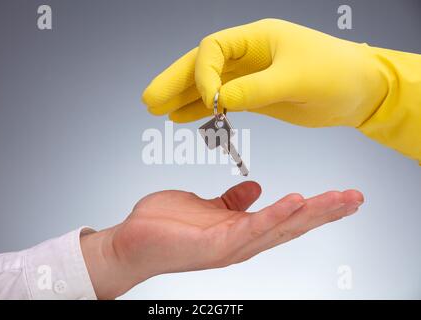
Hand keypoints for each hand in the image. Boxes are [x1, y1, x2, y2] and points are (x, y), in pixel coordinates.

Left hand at [81, 181, 362, 298]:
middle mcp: (241, 242)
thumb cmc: (166, 225)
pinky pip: (251, 227)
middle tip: (355, 198)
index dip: (314, 209)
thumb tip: (256, 189)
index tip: (339, 196)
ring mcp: (231, 246)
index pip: (285, 219)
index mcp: (241, 230)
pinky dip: (276, 214)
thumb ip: (232, 202)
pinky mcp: (215, 244)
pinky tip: (296, 200)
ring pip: (280, 228)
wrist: (131, 242)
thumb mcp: (207, 207)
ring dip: (311, 214)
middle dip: (326, 213)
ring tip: (338, 200)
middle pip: (292, 226)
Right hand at [142, 19, 387, 127]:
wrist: (360, 92)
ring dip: (182, 97)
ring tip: (156, 110)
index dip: (203, 73)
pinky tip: (183, 118)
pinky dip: (202, 110)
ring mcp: (251, 76)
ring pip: (208, 85)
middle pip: (202, 65)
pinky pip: (223, 102)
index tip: (210, 100)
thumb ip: (255, 90)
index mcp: (258, 38)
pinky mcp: (256, 96)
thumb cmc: (337, 75)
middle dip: (175, 81)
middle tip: (149, 99)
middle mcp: (250, 55)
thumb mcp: (296, 81)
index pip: (214, 49)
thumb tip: (219, 101)